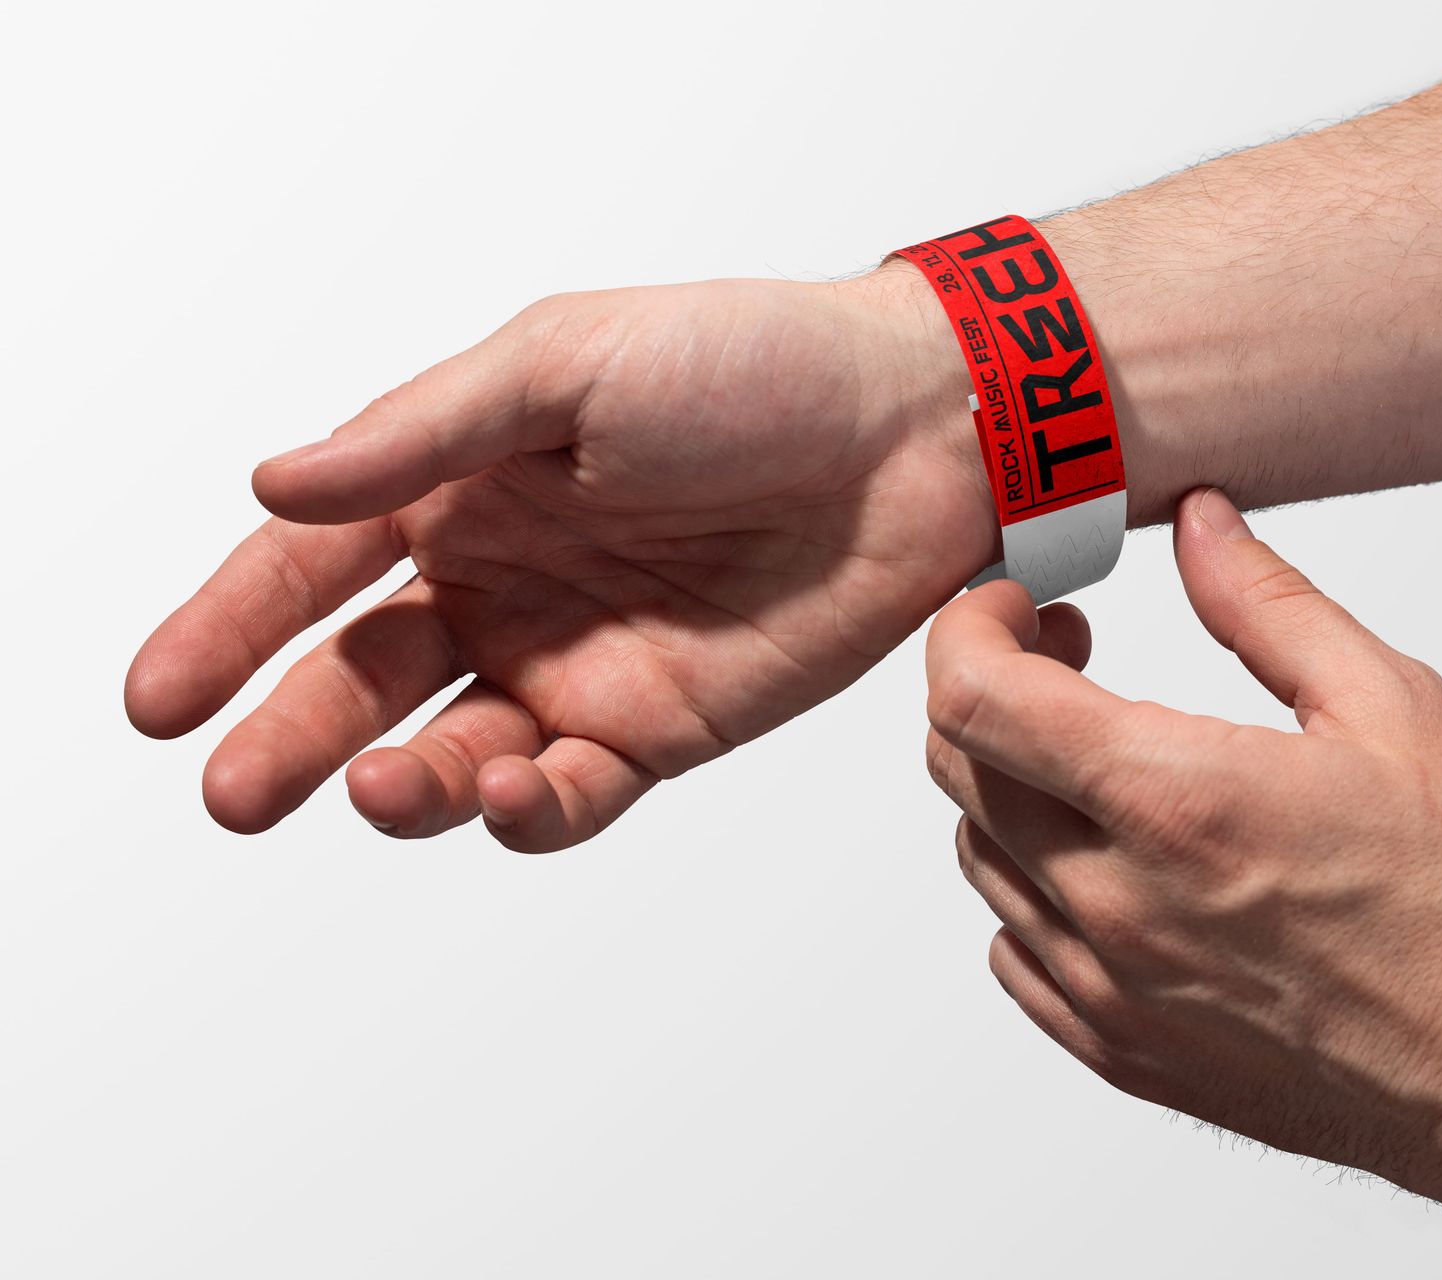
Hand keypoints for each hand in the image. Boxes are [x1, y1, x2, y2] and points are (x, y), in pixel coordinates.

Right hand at [127, 267, 989, 849]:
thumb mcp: (567, 366)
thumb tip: (274, 479)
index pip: (312, 565)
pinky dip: (531, 806)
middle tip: (232, 792)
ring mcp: (581, 660)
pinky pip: (573, 790)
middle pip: (363, 676)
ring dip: (405, 783)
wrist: (912, 434)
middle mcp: (507, 580)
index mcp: (465, 485)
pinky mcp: (663, 725)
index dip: (227, 630)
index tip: (157, 701)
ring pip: (456, 751)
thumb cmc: (748, 365)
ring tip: (381, 784)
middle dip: (287, 738)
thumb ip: (423, 435)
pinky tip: (517, 785)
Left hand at [925, 488, 1441, 1274]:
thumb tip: (1197, 523)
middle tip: (1069, 653)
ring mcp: (1105, 988)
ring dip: (1013, 781)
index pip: (970, 696)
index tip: (1020, 602)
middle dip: (989, 684)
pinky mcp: (1116, 1048)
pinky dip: (1033, 885)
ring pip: (979, 855)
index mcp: (1171, 801)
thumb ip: (1267, 603)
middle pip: (955, 765)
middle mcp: (1112, 903)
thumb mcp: (1390, 705)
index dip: (970, 624)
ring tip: (1103, 754)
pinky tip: (1111, 858)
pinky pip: (1012, 948)